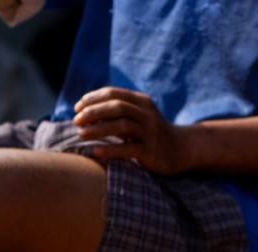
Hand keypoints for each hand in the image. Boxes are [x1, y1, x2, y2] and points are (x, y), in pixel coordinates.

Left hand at [72, 87, 188, 173]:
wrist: (181, 149)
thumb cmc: (151, 133)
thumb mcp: (139, 116)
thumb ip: (119, 112)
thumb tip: (87, 111)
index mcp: (141, 102)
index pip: (114, 93)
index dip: (93, 98)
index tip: (77, 107)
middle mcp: (146, 114)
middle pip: (116, 107)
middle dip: (93, 112)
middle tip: (76, 121)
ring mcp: (149, 132)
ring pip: (121, 126)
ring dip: (98, 129)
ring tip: (81, 134)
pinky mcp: (150, 151)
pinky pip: (128, 149)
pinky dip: (110, 150)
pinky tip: (96, 152)